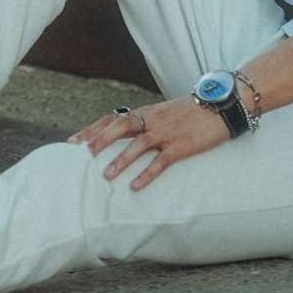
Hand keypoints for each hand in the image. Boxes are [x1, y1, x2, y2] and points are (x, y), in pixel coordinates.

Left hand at [67, 96, 229, 189]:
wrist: (220, 105)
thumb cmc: (191, 112)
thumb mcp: (164, 113)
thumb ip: (145, 123)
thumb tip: (125, 135)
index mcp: (146, 112)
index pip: (112, 118)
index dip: (92, 130)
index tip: (72, 142)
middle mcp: (152, 120)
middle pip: (120, 126)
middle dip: (100, 140)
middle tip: (83, 156)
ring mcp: (167, 132)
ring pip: (139, 144)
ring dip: (121, 160)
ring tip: (106, 176)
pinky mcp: (181, 145)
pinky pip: (161, 161)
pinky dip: (147, 173)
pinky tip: (136, 187)